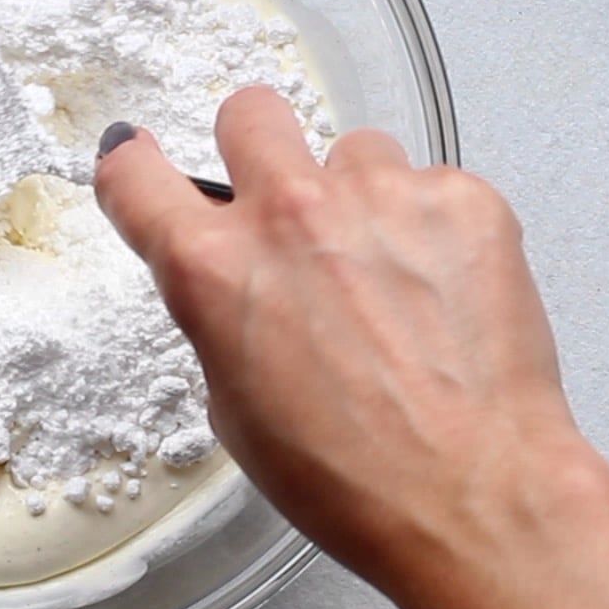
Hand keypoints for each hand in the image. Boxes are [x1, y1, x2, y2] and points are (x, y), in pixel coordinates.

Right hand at [94, 85, 587, 595]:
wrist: (474, 496)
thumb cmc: (352, 479)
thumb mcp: (237, 411)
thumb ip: (224, 319)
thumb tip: (241, 288)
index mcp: (213, 269)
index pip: (135, 174)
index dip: (134, 168)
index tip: (141, 164)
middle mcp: (289, 212)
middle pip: (249, 112)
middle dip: (258, 150)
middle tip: (286, 206)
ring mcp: (382, 197)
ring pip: (355, 153)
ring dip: (361, 201)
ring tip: (392, 282)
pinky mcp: (463, 200)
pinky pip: (433, 189)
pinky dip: (434, 234)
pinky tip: (447, 300)